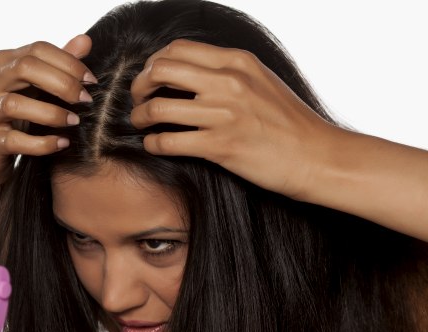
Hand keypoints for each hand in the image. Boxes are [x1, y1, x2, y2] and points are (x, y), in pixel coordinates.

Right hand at [0, 35, 94, 185]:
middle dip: (61, 83)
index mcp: (1, 63)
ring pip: (14, 104)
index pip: (37, 49)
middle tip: (85, 99)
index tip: (91, 80)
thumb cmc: (16, 115)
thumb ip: (58, 65)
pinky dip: (42, 143)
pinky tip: (62, 143)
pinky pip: (14, 141)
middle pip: (24, 68)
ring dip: (51, 113)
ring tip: (74, 121)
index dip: (68, 62)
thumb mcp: (37, 87)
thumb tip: (85, 41)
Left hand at [130, 39, 335, 199]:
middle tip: (138, 101)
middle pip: (160, 70)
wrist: (318, 156)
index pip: (178, 49)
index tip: (151, 79)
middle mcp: (228, 82)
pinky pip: (168, 142)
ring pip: (157, 108)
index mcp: (237, 61)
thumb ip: (228, 72)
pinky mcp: (220, 147)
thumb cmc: (289, 122)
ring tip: (140, 124)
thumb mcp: (262, 81)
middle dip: (139, 86)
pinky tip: (154, 146)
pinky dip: (152, 144)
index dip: (154, 63)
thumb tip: (191, 71)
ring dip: (139, 117)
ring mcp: (224, 114)